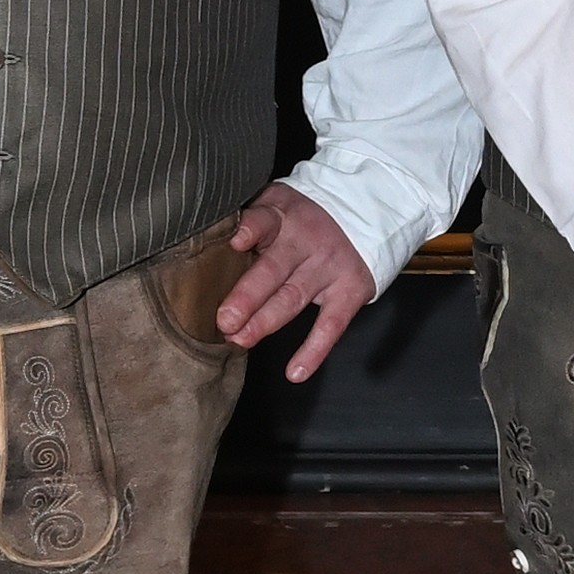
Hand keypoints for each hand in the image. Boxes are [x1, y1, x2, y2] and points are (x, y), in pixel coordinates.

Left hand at [220, 183, 371, 382]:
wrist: (366, 211)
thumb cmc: (306, 216)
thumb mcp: (278, 202)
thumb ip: (249, 220)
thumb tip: (208, 245)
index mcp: (282, 216)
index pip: (264, 221)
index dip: (250, 230)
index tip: (235, 242)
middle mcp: (305, 241)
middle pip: (272, 269)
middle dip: (247, 296)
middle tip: (225, 319)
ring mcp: (329, 267)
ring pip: (293, 297)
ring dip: (266, 321)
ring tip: (241, 339)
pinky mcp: (350, 290)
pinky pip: (331, 325)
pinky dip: (314, 350)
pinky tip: (296, 371)